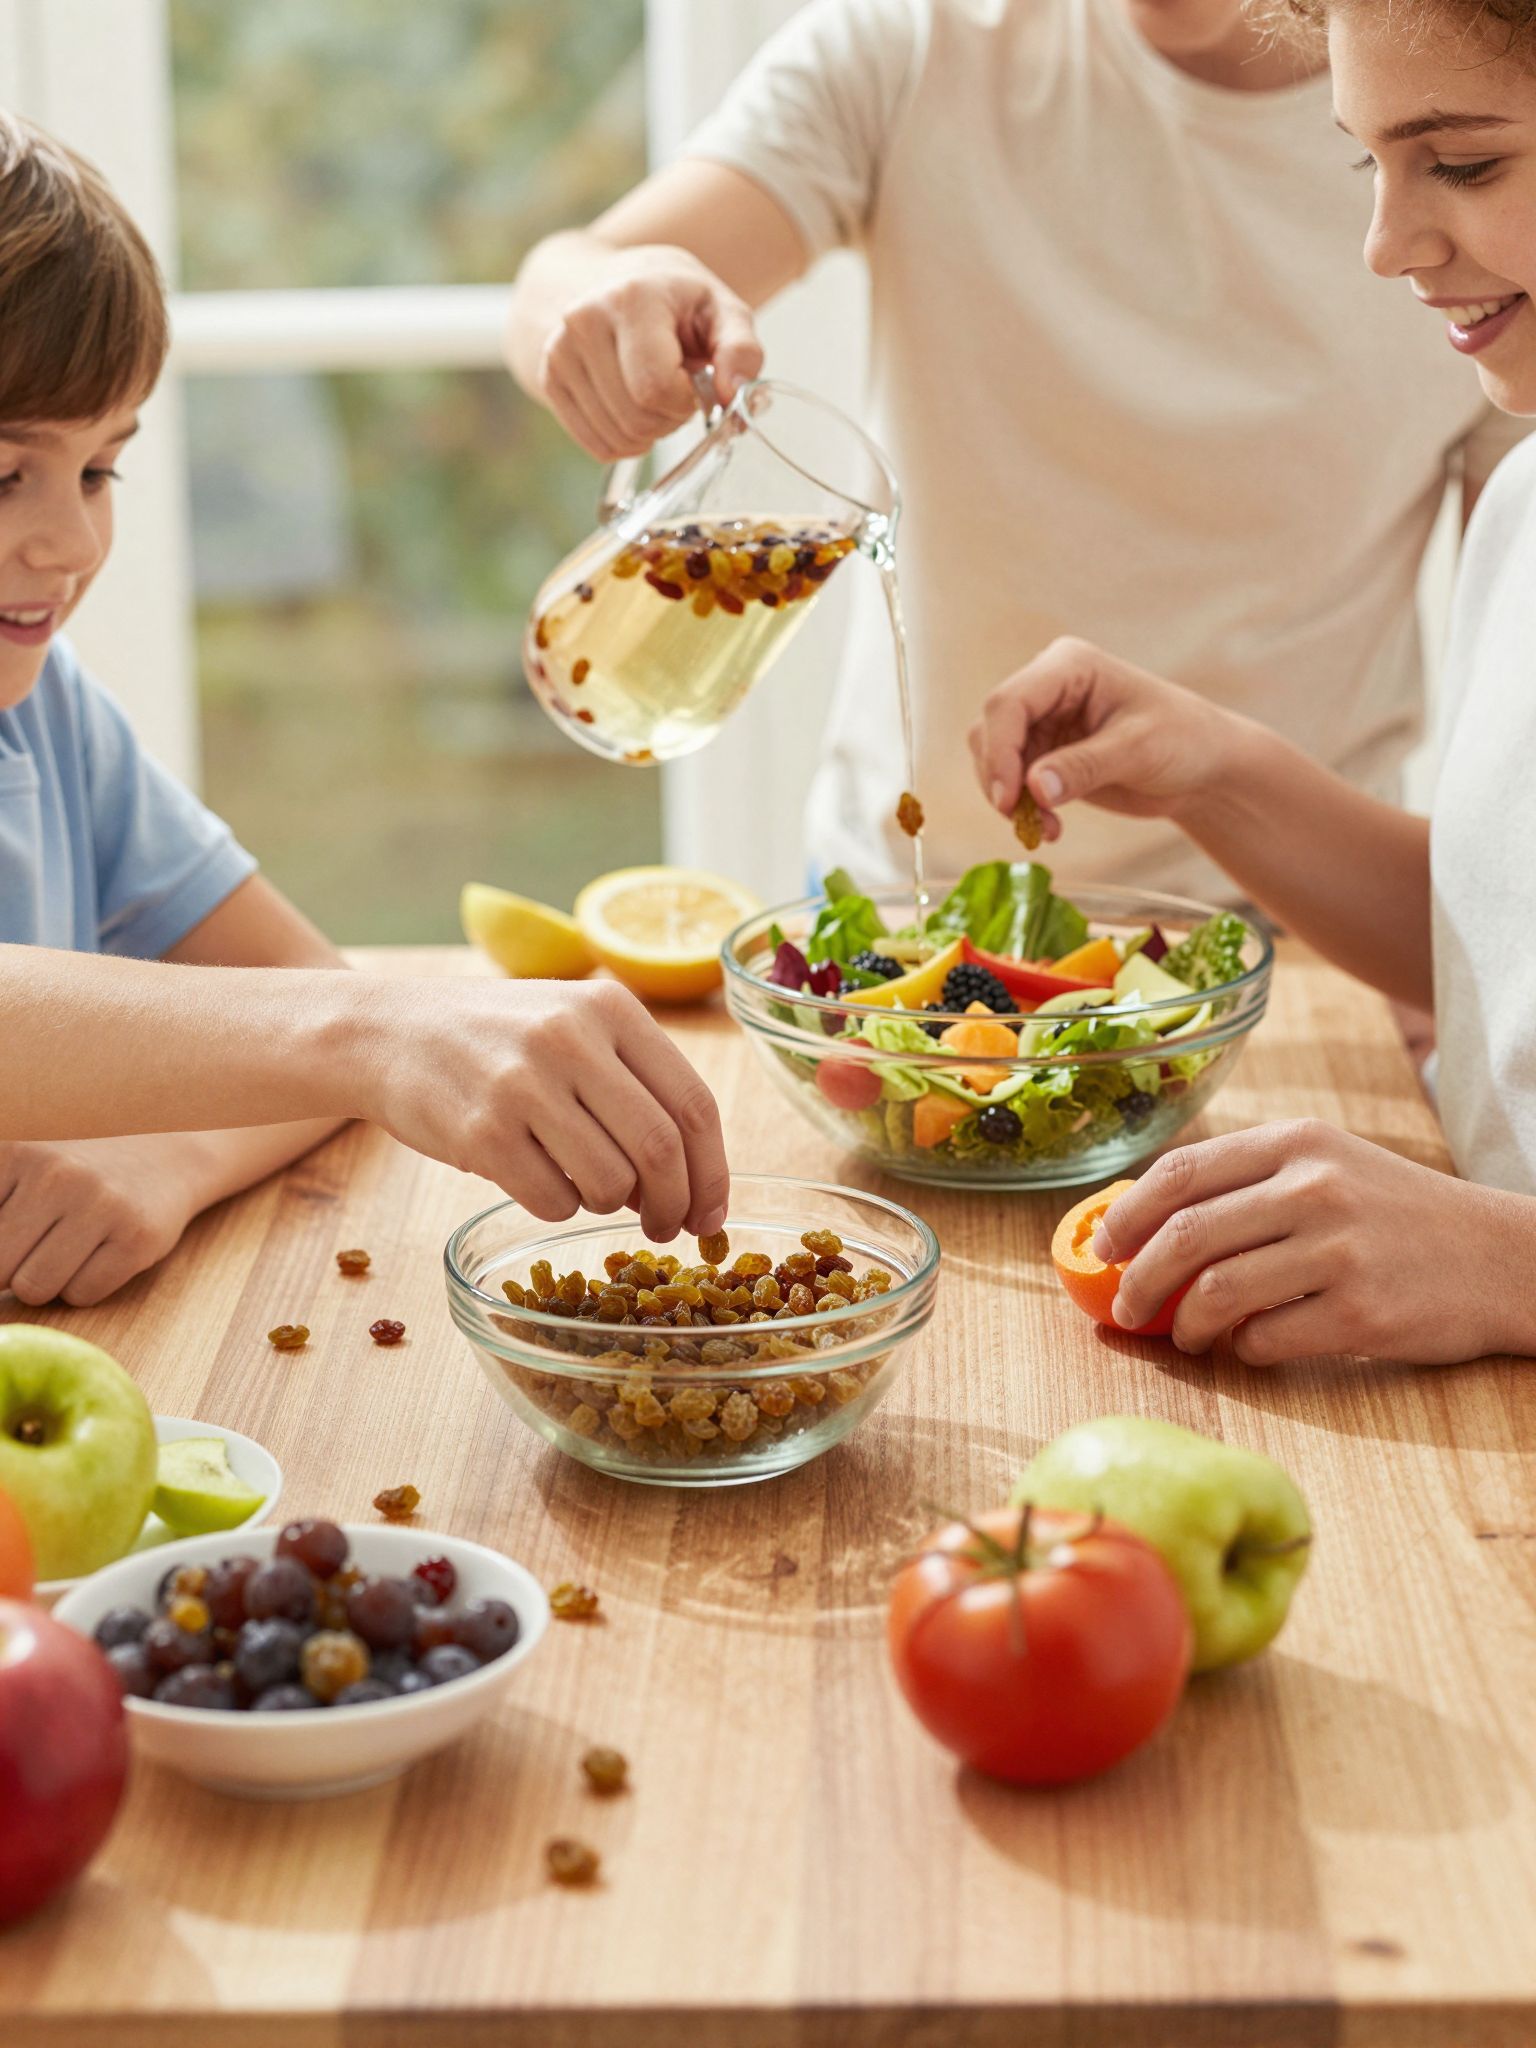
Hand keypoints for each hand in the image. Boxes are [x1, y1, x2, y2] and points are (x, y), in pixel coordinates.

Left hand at [0, 1134, 205, 1306]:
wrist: (164, 1160)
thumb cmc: (74, 1179)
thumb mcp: (17, 1176)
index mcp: (14, 1155)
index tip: (16, 1241)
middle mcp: (56, 1174)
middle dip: (8, 1273)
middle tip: (36, 1249)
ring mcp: (101, 1204)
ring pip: (35, 1289)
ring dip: (45, 1284)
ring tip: (68, 1251)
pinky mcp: (137, 1237)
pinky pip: (82, 1296)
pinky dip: (84, 1288)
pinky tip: (100, 1254)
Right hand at [369, 978, 728, 1243]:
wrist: (386, 1032)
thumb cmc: (497, 1039)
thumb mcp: (573, 1023)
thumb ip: (634, 1083)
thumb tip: (690, 1182)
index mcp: (610, 1008)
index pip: (693, 1104)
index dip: (713, 1172)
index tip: (712, 1215)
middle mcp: (570, 1039)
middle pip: (660, 1149)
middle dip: (673, 1205)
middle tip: (665, 1228)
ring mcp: (522, 1085)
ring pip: (610, 1183)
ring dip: (609, 1205)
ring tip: (585, 1187)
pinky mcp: (481, 1132)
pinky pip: (552, 1201)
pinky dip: (557, 1207)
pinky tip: (536, 1178)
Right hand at [538, 246, 763, 459]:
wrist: (614, 282)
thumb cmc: (677, 302)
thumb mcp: (722, 310)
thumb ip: (741, 349)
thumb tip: (733, 392)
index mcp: (632, 298)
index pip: (655, 388)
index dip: (685, 401)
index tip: (693, 381)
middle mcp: (584, 320)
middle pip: (636, 418)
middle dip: (669, 418)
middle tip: (676, 390)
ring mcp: (560, 351)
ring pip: (617, 437)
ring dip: (649, 433)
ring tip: (653, 394)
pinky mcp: (549, 378)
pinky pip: (597, 445)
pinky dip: (625, 442)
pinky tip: (633, 410)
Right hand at [967, 637, 1247, 839]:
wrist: (1201, 768)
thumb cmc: (1183, 741)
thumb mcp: (1138, 750)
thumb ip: (1084, 766)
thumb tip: (1032, 788)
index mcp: (1068, 666)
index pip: (1010, 703)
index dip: (999, 751)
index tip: (1008, 800)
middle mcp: (1047, 688)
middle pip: (991, 730)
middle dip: (1000, 779)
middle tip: (1024, 822)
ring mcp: (1043, 721)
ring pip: (993, 758)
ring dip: (1010, 800)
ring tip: (1046, 830)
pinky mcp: (1044, 754)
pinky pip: (1011, 782)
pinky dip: (1022, 810)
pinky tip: (1051, 829)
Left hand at [1096, 1121, 1514, 1365]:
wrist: (1502, 1257)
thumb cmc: (1397, 1214)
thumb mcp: (1329, 1166)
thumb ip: (1248, 1183)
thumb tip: (1145, 1221)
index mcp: (1297, 1142)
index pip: (1181, 1173)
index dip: (1126, 1215)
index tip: (1102, 1248)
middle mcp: (1314, 1187)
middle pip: (1185, 1236)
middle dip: (1137, 1280)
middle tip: (1124, 1307)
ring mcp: (1338, 1250)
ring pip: (1215, 1292)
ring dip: (1183, 1326)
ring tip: (1185, 1337)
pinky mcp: (1360, 1311)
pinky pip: (1264, 1338)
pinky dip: (1241, 1349)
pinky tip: (1247, 1346)